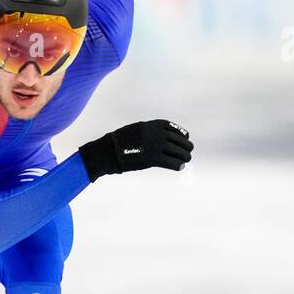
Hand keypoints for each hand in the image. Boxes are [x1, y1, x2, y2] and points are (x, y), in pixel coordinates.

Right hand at [78, 119, 192, 179]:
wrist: (105, 153)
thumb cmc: (115, 144)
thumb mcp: (132, 131)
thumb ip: (146, 133)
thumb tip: (158, 140)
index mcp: (148, 125)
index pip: (170, 127)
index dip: (180, 132)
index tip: (185, 137)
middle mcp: (154, 133)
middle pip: (177, 139)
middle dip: (185, 146)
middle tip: (188, 151)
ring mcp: (155, 145)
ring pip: (178, 151)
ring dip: (184, 156)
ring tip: (185, 160)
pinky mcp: (153, 159)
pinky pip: (171, 162)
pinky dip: (177, 165)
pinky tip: (179, 167)